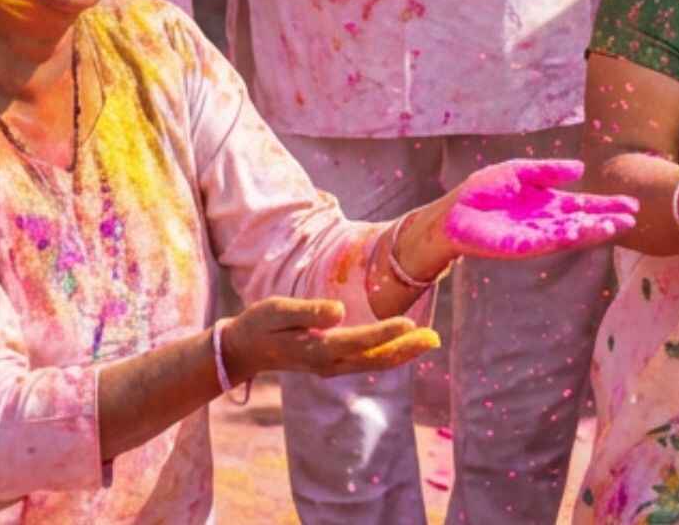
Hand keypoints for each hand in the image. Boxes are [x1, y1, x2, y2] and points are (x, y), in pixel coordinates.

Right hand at [220, 297, 437, 382]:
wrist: (244, 349)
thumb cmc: (260, 324)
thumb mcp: (277, 311)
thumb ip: (308, 312)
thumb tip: (339, 312)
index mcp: (316, 349)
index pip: (358, 341)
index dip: (385, 333)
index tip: (410, 324)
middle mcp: (328, 363)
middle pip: (374, 358)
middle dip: (406, 349)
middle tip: (434, 338)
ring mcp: (331, 367)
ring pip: (373, 363)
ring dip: (402, 352)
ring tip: (429, 340)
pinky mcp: (332, 364)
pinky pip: (366, 361)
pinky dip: (388, 353)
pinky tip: (404, 344)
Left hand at [443, 159, 639, 257]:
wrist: (452, 212)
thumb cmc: (483, 191)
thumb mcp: (520, 172)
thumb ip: (548, 170)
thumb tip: (580, 168)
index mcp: (549, 205)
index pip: (584, 206)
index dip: (606, 205)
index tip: (631, 205)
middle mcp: (547, 223)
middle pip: (583, 222)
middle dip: (607, 220)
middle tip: (631, 218)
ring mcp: (536, 237)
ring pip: (571, 235)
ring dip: (593, 231)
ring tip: (615, 226)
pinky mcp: (520, 246)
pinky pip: (547, 241)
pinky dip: (565, 237)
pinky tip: (582, 231)